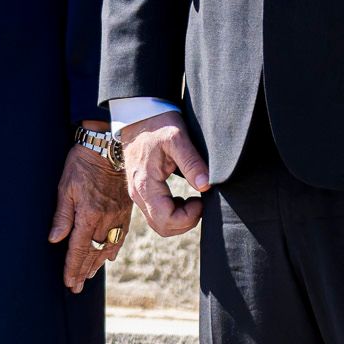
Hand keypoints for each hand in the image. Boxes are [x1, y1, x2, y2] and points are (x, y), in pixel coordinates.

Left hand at [50, 131, 128, 288]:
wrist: (109, 146)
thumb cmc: (83, 164)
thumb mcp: (66, 186)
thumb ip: (62, 215)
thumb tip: (55, 239)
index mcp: (89, 215)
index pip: (79, 249)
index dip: (73, 268)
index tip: (69, 283)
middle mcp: (106, 219)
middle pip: (94, 253)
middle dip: (83, 271)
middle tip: (77, 287)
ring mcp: (118, 215)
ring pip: (108, 247)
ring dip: (97, 263)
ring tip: (89, 275)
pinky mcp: (126, 209)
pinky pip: (121, 235)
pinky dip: (114, 249)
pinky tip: (109, 256)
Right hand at [120, 111, 210, 238]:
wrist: (138, 115)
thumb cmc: (157, 124)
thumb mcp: (177, 137)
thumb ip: (191, 162)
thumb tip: (206, 185)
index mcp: (145, 184)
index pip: (166, 220)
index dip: (189, 217)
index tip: (201, 199)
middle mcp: (138, 194)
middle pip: (162, 227)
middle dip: (186, 221)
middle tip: (200, 202)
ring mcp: (138, 194)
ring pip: (159, 223)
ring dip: (180, 218)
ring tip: (194, 199)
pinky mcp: (142, 192)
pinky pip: (156, 214)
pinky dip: (173, 213)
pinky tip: (183, 197)